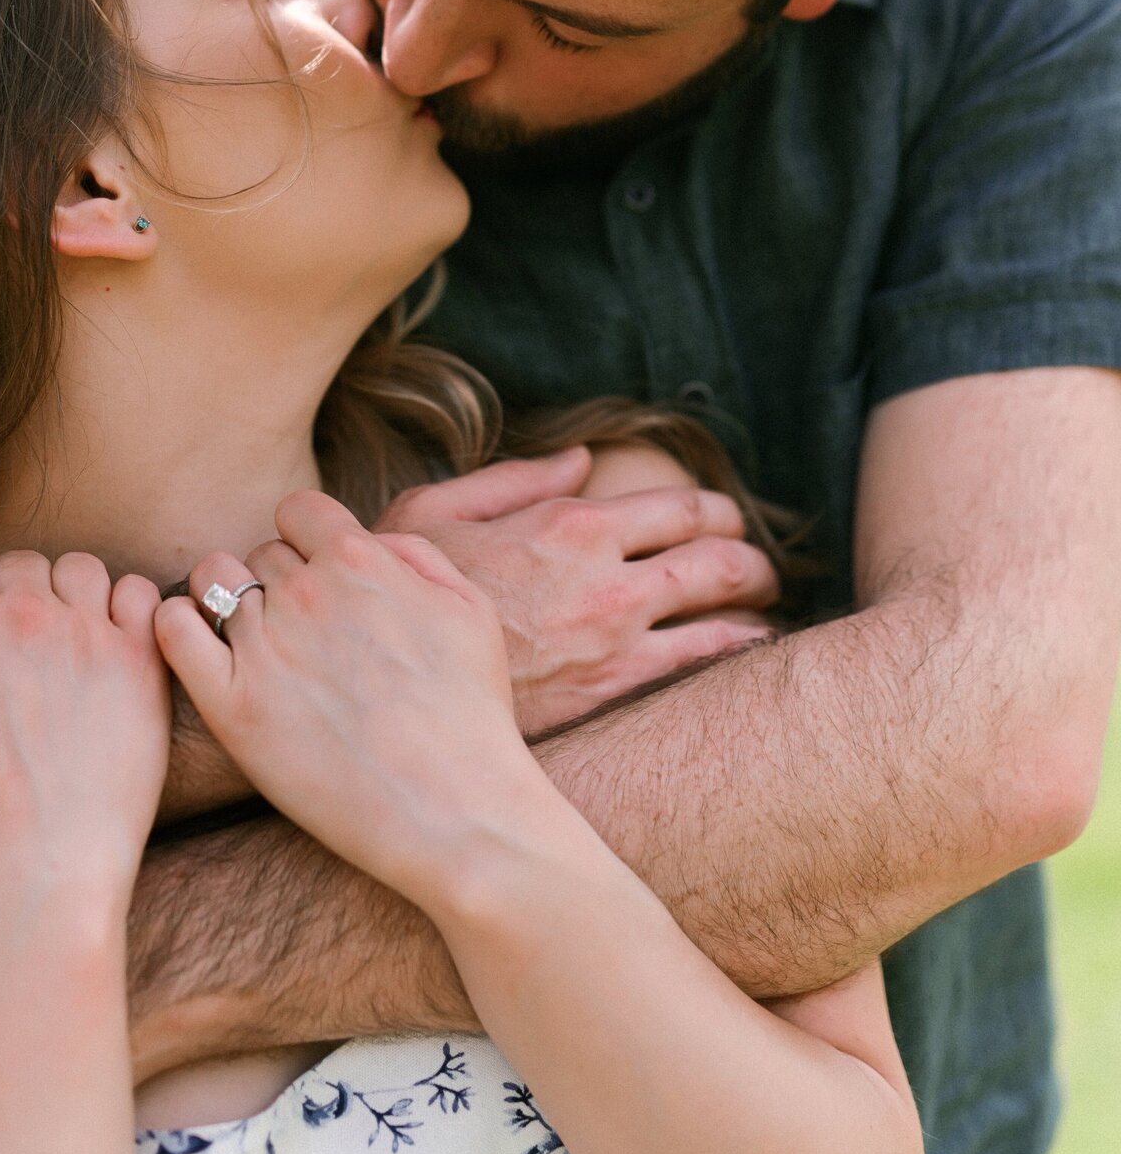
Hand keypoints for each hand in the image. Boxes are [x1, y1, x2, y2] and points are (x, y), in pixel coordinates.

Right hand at [0, 547, 169, 890]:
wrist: (27, 874)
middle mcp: (15, 616)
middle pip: (23, 566)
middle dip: (22, 598)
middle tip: (27, 651)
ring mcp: (81, 633)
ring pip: (81, 570)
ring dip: (74, 597)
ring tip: (73, 646)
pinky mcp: (137, 659)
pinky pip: (139, 594)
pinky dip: (128, 611)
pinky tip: (116, 650)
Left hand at [155, 492, 538, 913]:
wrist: (454, 809)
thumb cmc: (470, 713)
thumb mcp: (469, 608)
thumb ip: (415, 555)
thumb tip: (366, 539)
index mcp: (359, 560)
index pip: (298, 511)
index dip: (308, 539)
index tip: (320, 576)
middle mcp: (305, 593)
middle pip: (261, 554)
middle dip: (279, 582)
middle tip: (306, 633)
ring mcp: (263, 647)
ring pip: (213, 584)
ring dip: (231, 604)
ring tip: (258, 645)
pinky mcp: (231, 706)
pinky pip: (174, 631)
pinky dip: (178, 626)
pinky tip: (202, 648)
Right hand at [375, 449, 779, 733]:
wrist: (386, 689)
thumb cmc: (400, 596)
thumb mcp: (432, 514)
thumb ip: (513, 480)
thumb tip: (580, 459)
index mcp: (569, 524)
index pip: (681, 507)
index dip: (719, 512)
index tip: (727, 522)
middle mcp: (607, 578)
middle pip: (721, 558)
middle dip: (753, 560)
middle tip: (761, 570)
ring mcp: (617, 640)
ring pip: (727, 615)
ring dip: (758, 610)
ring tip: (766, 615)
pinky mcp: (614, 695)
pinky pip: (703, 670)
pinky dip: (740, 658)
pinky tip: (750, 660)